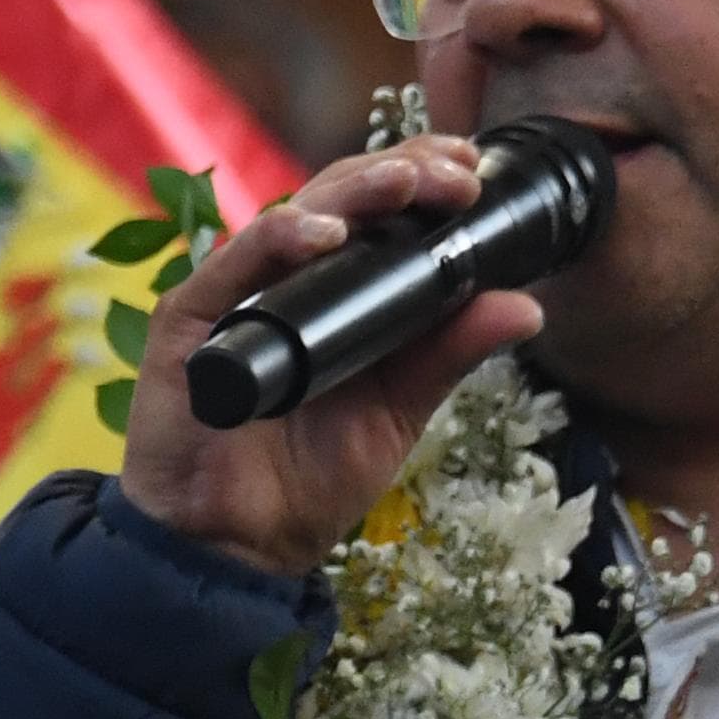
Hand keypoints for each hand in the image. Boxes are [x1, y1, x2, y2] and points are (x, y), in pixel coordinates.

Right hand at [119, 135, 542, 578]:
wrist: (236, 549)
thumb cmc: (307, 480)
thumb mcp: (399, 411)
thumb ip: (449, 353)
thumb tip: (526, 305)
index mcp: (334, 294)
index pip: (376, 212)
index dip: (421, 178)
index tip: (473, 169)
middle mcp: (285, 281)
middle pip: (341, 198)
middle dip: (403, 172)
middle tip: (457, 173)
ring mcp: (237, 295)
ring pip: (294, 214)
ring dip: (354, 192)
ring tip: (406, 184)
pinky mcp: (192, 321)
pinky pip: (234, 263)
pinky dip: (279, 239)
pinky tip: (325, 235)